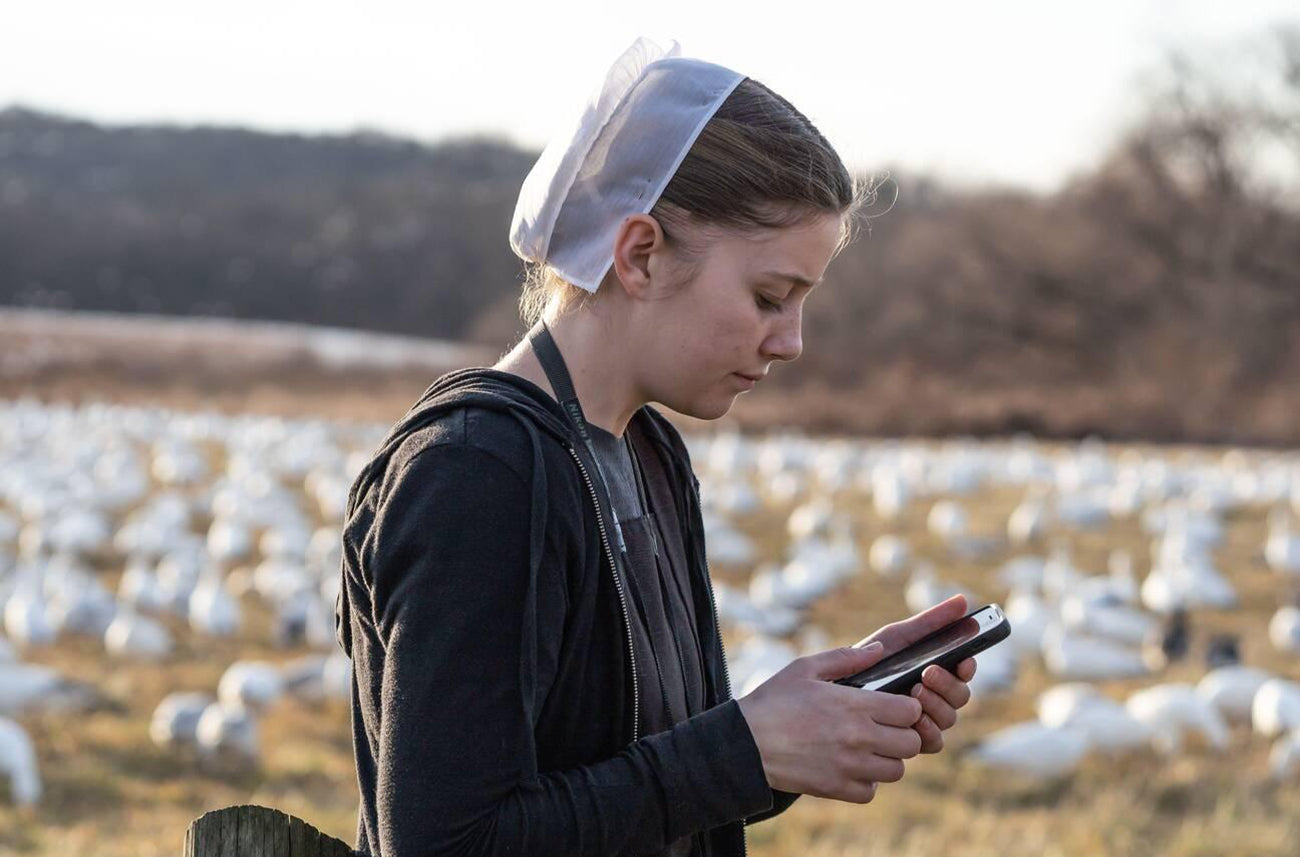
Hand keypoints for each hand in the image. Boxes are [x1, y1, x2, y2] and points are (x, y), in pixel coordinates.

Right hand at [737, 642, 923, 803]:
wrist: (744, 743)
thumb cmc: (773, 700)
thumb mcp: (805, 668)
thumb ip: (846, 657)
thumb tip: (880, 649)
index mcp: (855, 704)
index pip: (910, 711)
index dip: (907, 708)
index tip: (893, 707)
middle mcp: (858, 736)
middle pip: (911, 744)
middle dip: (903, 734)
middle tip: (884, 729)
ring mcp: (849, 766)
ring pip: (896, 770)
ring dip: (886, 759)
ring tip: (867, 749)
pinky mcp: (836, 788)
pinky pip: (870, 792)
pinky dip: (866, 782)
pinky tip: (850, 767)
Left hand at [855, 594, 977, 752]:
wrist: (835, 688)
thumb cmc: (870, 659)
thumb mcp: (897, 637)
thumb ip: (930, 621)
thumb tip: (963, 600)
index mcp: (936, 671)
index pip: (964, 671)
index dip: (968, 667)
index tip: (963, 660)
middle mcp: (935, 697)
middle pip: (960, 696)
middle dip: (949, 684)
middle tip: (927, 673)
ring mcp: (924, 720)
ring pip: (949, 719)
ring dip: (938, 705)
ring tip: (915, 690)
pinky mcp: (910, 741)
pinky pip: (933, 742)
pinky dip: (928, 730)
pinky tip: (914, 720)